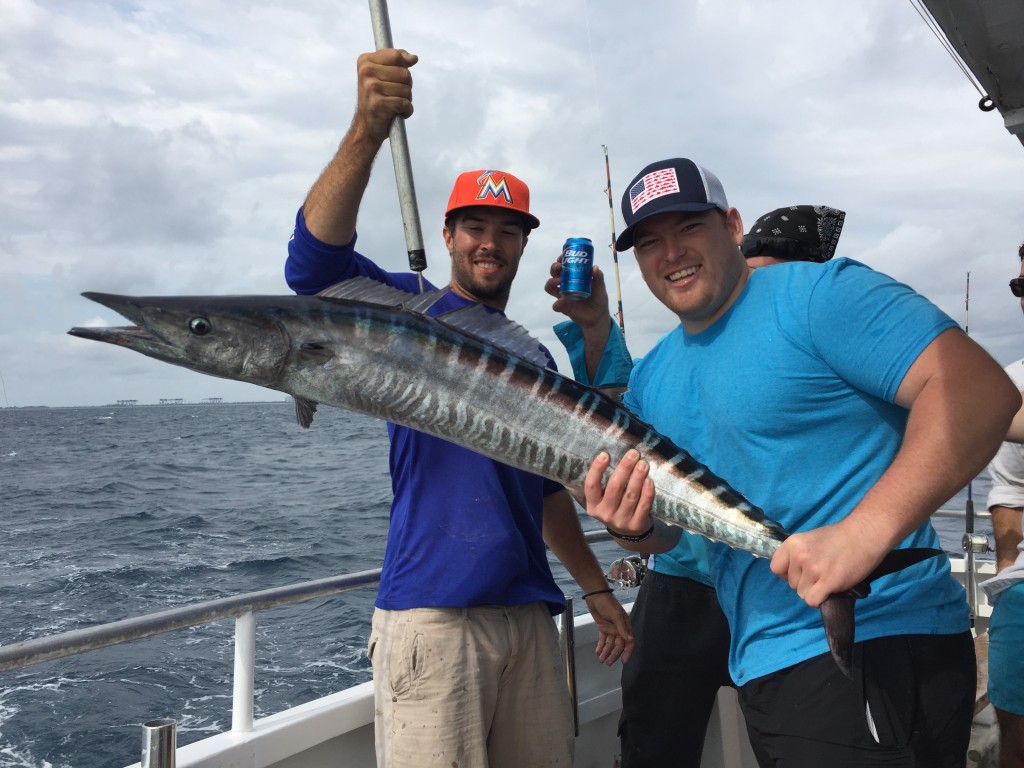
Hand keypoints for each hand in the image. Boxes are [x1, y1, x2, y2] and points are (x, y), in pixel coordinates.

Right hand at [353, 48, 418, 144]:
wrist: (366, 127)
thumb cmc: (377, 99)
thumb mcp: (383, 75)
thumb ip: (397, 62)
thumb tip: (414, 58)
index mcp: (365, 61)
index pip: (396, 56)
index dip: (404, 68)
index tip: (396, 79)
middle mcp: (366, 72)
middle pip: (405, 73)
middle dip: (406, 86)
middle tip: (394, 95)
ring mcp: (371, 87)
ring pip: (407, 89)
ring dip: (406, 100)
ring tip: (394, 105)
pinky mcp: (378, 104)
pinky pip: (405, 103)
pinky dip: (407, 110)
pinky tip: (398, 113)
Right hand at [545, 255, 612, 329]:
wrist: (598, 317)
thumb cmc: (598, 299)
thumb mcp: (601, 288)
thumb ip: (599, 278)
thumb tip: (595, 267)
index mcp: (573, 277)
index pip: (564, 266)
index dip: (561, 259)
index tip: (563, 256)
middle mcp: (565, 285)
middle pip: (554, 274)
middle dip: (554, 268)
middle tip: (560, 266)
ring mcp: (563, 296)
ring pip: (549, 287)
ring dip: (551, 282)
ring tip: (558, 281)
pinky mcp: (563, 308)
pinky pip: (556, 305)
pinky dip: (557, 303)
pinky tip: (562, 301)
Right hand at [584, 450, 654, 535]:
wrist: (629, 532)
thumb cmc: (616, 506)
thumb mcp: (604, 498)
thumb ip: (606, 482)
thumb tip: (615, 453)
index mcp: (593, 505)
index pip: (591, 485)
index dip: (597, 469)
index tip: (605, 454)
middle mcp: (605, 514)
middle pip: (614, 487)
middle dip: (624, 468)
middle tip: (633, 453)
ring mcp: (621, 521)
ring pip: (630, 495)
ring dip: (637, 477)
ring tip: (643, 463)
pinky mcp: (636, 524)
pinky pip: (643, 505)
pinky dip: (647, 492)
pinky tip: (649, 480)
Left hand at [585, 591, 634, 664]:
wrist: (595, 596)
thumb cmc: (608, 603)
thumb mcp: (616, 615)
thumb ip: (622, 628)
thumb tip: (630, 640)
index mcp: (626, 626)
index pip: (629, 642)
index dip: (627, 652)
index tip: (624, 661)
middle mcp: (619, 629)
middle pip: (618, 645)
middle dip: (614, 654)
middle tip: (608, 663)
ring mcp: (611, 629)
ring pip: (610, 644)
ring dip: (606, 652)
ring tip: (601, 659)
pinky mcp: (603, 628)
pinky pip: (603, 640)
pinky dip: (601, 646)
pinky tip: (598, 652)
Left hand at [769, 518, 887, 607]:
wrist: (864, 534)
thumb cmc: (840, 537)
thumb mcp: (810, 539)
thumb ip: (798, 554)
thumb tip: (793, 572)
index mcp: (792, 544)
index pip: (776, 568)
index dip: (787, 574)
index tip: (800, 573)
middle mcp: (799, 556)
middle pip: (791, 584)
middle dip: (806, 583)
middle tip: (822, 573)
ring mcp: (813, 569)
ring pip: (802, 594)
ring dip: (815, 591)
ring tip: (829, 579)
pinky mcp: (828, 581)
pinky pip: (813, 601)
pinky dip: (821, 599)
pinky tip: (831, 589)